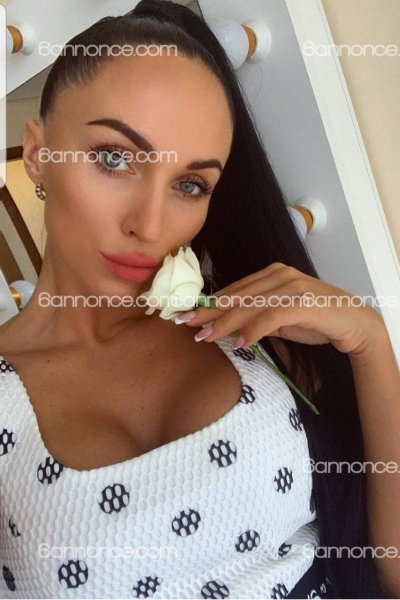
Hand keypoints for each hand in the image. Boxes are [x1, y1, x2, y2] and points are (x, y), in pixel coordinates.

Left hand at [180, 262, 385, 355]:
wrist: (354, 322)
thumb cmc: (316, 319)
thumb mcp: (280, 319)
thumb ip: (255, 318)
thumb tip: (226, 328)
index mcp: (272, 273)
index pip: (235, 290)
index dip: (210, 304)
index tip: (189, 315)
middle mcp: (280, 275)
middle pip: (238, 296)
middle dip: (210, 312)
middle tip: (187, 324)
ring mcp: (291, 286)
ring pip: (250, 305)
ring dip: (226, 323)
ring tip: (207, 337)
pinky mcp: (302, 302)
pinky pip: (271, 316)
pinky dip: (254, 330)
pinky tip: (241, 343)